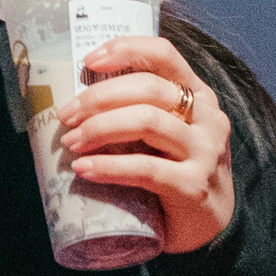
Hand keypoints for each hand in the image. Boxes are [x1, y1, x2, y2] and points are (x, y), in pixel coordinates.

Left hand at [55, 34, 233, 257]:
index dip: (126, 49)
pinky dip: (109, 167)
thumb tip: (78, 99)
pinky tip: (85, 168)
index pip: (164, 54)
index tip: (88, 61)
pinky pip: (146, 169)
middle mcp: (208, 117)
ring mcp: (206, 152)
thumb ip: (142, 110)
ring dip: (100, 129)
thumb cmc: (176, 171)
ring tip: (71, 142)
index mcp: (200, 95)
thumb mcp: (168, 132)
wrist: (208, 225)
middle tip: (66, 116)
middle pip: (149, 89)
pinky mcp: (194, 186)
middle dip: (99, 98)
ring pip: (147, 122)